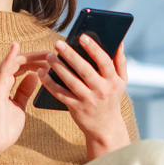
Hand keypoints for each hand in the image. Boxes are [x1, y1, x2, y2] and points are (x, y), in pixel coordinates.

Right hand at [0, 43, 49, 157]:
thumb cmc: (2, 127)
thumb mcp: (19, 105)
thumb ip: (24, 91)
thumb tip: (34, 77)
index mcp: (5, 84)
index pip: (22, 67)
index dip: (37, 62)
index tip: (53, 61)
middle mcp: (0, 81)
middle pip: (19, 62)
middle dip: (37, 57)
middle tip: (54, 54)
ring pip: (13, 63)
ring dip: (30, 57)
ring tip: (46, 53)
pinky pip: (2, 70)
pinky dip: (9, 57)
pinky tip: (16, 47)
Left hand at [38, 35, 130, 158]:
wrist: (106, 128)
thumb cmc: (112, 98)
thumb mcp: (121, 82)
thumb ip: (120, 62)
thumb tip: (119, 41)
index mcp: (113, 81)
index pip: (104, 62)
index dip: (93, 49)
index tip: (82, 36)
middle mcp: (101, 90)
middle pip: (84, 70)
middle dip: (71, 55)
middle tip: (58, 43)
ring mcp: (88, 100)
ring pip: (71, 81)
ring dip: (59, 68)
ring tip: (49, 56)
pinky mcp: (76, 108)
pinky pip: (60, 94)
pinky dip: (50, 84)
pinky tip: (42, 73)